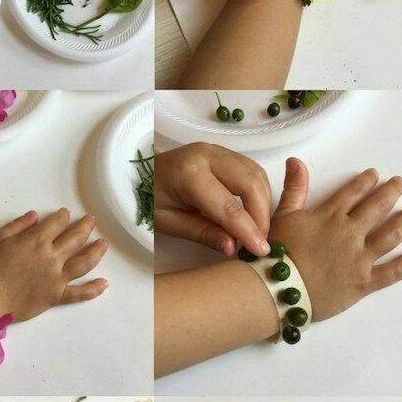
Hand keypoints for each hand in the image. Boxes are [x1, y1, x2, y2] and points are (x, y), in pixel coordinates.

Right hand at [0, 209, 108, 319]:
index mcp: (36, 240)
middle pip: (75, 238)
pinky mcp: (56, 296)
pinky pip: (79, 293)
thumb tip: (36, 215)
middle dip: (85, 227)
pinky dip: (93, 289)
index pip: (57, 223)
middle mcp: (51, 256)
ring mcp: (56, 277)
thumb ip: (19, 224)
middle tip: (92, 221)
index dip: (63, 216)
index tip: (66, 214)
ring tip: (103, 244)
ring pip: (84, 262)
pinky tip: (104, 283)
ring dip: (96, 251)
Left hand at [155, 143, 271, 255]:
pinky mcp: (223, 152)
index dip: (248, 229)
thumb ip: (202, 233)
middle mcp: (208, 154)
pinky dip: (258, 191)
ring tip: (258, 230)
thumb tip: (233, 247)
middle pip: (250, 182)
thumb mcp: (168, 222)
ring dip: (263, 202)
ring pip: (255, 173)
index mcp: (189, 173)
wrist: (138, 173)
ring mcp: (217, 150)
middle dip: (261, 214)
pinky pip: (251, 169)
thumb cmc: (149, 199)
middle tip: (261, 241)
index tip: (261, 251)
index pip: (228, 205)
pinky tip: (254, 211)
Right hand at [266, 158, 401, 320]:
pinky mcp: (363, 282)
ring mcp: (359, 258)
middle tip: (400, 184)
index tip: (376, 174)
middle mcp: (350, 233)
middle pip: (377, 208)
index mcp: (331, 215)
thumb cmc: (277, 252)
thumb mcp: (283, 215)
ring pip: (390, 235)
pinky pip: (391, 273)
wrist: (279, 288)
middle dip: (391, 193)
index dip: (366, 181)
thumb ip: (294, 188)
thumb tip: (296, 161)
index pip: (353, 192)